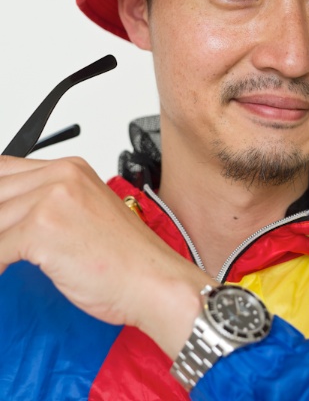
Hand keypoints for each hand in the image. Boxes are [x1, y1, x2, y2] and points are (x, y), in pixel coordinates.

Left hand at [0, 155, 212, 357]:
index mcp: (71, 168)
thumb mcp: (85, 213)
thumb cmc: (126, 257)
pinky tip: (5, 272)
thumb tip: (9, 216)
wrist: (154, 280)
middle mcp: (61, 176)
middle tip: (5, 244)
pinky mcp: (42, 229)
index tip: (1, 220)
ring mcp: (52, 200)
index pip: (5, 170)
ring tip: (5, 259)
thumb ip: (49, 204)